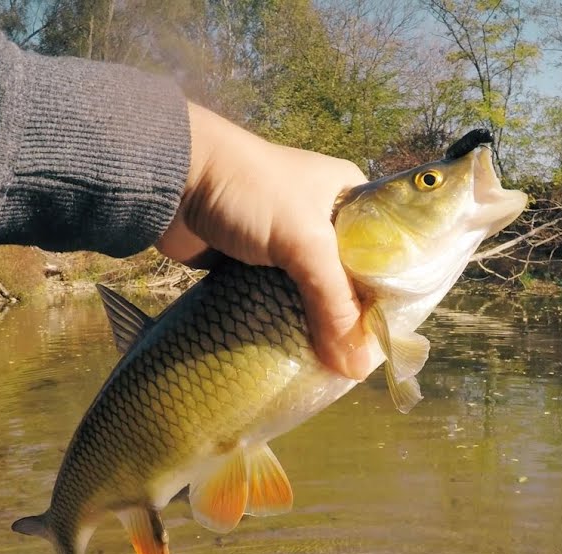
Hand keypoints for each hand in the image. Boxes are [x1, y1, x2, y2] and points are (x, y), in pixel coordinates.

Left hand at [157, 102, 372, 380]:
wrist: (171, 177)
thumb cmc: (250, 192)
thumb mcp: (305, 242)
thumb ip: (334, 304)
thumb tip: (356, 369)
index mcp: (349, 197)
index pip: (384, 255)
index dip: (389, 297)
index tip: (389, 339)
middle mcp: (324, 220)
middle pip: (349, 281)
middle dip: (351, 319)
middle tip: (359, 362)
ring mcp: (287, 243)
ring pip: (313, 295)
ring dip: (318, 326)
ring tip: (331, 367)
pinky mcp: (255, 264)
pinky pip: (281, 301)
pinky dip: (287, 324)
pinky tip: (298, 353)